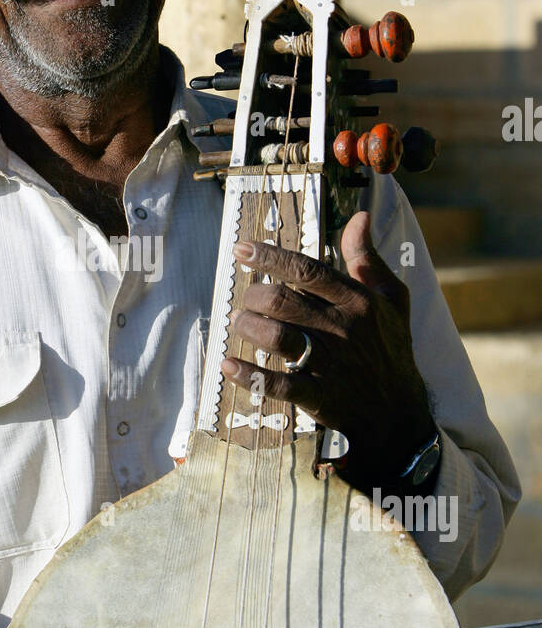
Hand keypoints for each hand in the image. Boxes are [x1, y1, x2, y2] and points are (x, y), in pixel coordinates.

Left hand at [220, 211, 434, 492]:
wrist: (400, 410)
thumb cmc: (391, 348)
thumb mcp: (391, 299)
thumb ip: (368, 259)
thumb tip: (359, 217)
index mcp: (358, 302)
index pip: (307, 271)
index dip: (270, 257)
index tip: (241, 249)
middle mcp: (343, 330)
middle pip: (284, 302)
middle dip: (254, 296)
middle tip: (245, 299)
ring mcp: (331, 365)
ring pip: (278, 338)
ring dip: (248, 327)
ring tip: (238, 322)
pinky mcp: (319, 397)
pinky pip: (278, 384)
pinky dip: (250, 375)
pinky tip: (228, 364)